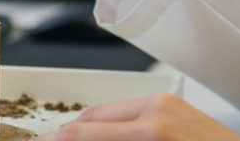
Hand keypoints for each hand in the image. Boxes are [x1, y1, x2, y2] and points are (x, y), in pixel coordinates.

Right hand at [36, 94, 239, 140]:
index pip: (82, 134)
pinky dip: (110, 125)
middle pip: (89, 118)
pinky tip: (104, 136)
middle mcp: (156, 111)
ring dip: (87, 129)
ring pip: (106, 112)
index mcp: (150, 134)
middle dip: (67, 134)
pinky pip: (128, 110)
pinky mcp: (172, 102)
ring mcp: (165, 103)